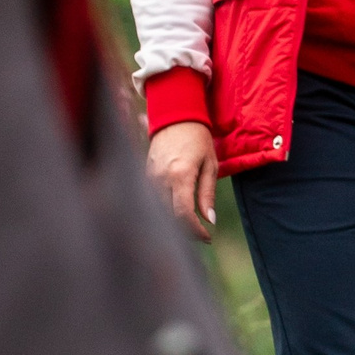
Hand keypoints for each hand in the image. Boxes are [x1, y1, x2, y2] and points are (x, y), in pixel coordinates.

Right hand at [147, 121, 219, 239]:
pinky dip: (165, 211)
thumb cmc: (197, 139)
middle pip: (169, 217)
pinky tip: (178, 212)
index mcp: (180, 175)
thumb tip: (210, 220)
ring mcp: (149, 178)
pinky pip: (153, 201)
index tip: (208, 237)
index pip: (183, 214)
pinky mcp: (144, 176)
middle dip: (186, 231)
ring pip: (159, 212)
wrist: (174, 117)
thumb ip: (208, 193)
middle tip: (202, 235)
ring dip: (175, 223)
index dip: (195, 231)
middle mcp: (160, 179)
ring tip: (192, 226)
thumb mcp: (210, 164)